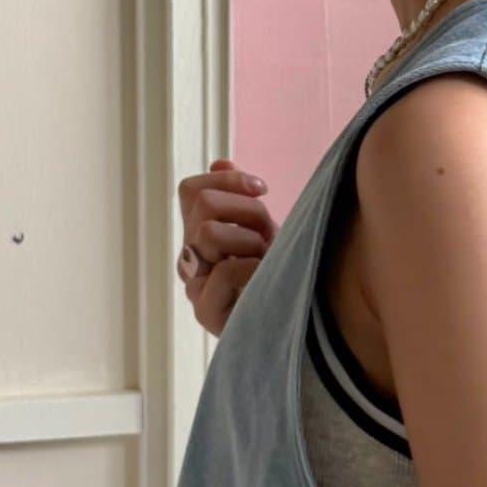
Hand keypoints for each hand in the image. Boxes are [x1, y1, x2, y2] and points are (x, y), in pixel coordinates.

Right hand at [176, 158, 275, 333]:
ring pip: (208, 231)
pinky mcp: (205, 313)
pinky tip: (264, 278)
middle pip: (203, 204)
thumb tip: (218, 160)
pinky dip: (252, 267)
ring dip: (249, 239)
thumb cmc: (279, 276)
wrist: (297, 326)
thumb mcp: (263, 230)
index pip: (191, 190)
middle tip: (269, 235)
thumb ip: (239, 199)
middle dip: (247, 210)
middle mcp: (189, 260)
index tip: (262, 189)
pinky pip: (225, 270)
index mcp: (196, 237)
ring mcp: (194, 287)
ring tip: (266, 260)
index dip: (228, 180)